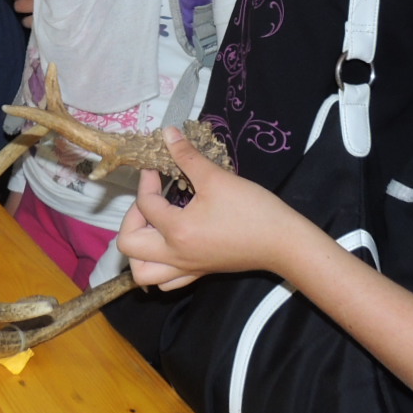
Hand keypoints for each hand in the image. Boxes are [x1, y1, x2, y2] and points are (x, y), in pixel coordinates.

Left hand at [117, 127, 306, 291]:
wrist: (283, 242)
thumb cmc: (251, 210)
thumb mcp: (217, 178)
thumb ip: (187, 156)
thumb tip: (168, 132)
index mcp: (177, 231)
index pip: (145, 204)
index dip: (146, 180)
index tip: (156, 166)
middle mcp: (175, 255)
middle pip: (129, 245)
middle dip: (131, 218)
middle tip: (151, 200)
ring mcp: (187, 268)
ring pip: (143, 271)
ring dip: (138, 249)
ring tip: (153, 225)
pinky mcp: (200, 273)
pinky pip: (166, 280)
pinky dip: (158, 266)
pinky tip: (168, 245)